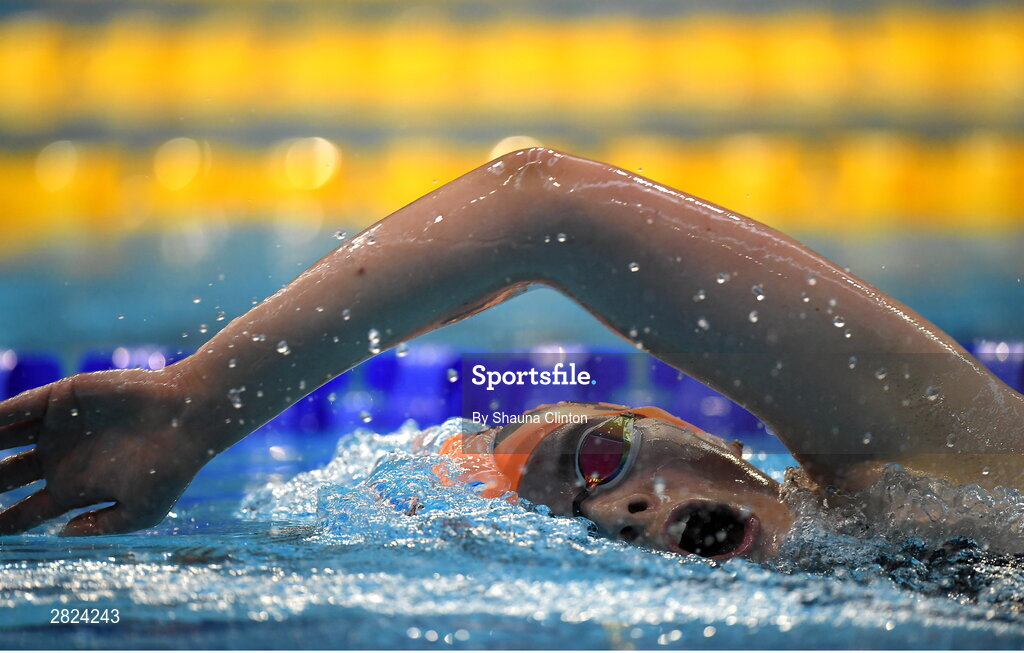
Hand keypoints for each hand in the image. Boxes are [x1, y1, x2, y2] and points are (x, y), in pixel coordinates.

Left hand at [0, 366, 206, 535]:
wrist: (188, 418)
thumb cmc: (171, 467)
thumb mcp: (141, 512)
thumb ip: (102, 527)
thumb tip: (61, 532)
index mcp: (76, 487)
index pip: (25, 510)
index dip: (1, 522)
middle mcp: (62, 457)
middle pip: (5, 476)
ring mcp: (59, 426)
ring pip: (3, 440)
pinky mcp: (61, 398)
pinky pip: (16, 409)